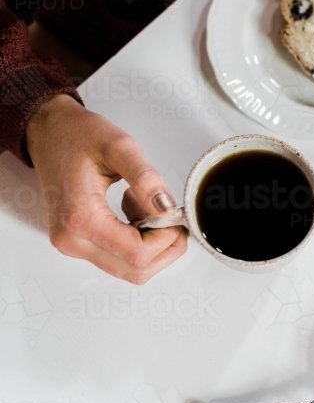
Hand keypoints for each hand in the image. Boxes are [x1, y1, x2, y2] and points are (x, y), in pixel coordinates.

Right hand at [25, 94, 186, 282]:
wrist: (48, 132)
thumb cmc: (77, 136)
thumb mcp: (120, 147)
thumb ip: (147, 179)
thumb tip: (167, 209)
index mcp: (80, 218)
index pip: (136, 254)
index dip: (166, 239)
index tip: (175, 215)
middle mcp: (72, 240)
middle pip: (134, 270)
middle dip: (164, 246)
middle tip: (172, 215)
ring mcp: (72, 244)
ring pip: (128, 268)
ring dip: (151, 244)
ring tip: (148, 205)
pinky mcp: (77, 242)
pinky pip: (117, 257)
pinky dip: (137, 241)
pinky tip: (137, 210)